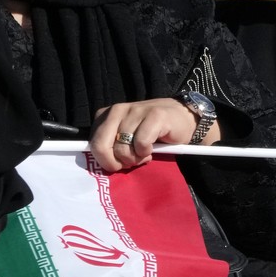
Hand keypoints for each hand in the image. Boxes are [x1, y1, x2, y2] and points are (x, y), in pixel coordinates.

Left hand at [89, 98, 220, 171]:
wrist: (183, 119)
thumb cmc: (152, 133)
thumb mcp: (126, 138)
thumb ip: (111, 146)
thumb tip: (101, 166)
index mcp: (106, 115)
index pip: (92, 143)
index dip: (106, 160)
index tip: (119, 163)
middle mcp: (117, 110)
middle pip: (100, 145)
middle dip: (115, 162)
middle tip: (130, 162)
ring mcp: (135, 110)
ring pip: (122, 148)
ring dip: (135, 158)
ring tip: (145, 153)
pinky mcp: (154, 115)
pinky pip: (141, 143)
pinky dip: (147, 152)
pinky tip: (153, 147)